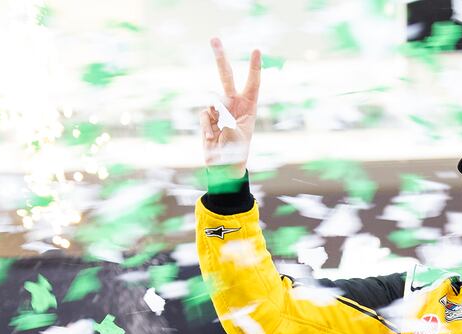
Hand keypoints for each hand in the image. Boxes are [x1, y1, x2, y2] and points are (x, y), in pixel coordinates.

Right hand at [202, 38, 260, 179]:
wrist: (223, 168)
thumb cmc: (236, 152)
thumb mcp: (235, 136)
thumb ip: (226, 118)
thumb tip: (215, 106)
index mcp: (249, 108)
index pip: (253, 84)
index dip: (254, 67)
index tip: (256, 50)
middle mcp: (234, 105)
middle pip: (226, 78)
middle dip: (220, 58)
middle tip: (214, 39)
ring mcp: (219, 110)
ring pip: (213, 102)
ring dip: (216, 118)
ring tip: (221, 134)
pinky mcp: (207, 117)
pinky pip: (204, 115)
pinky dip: (206, 126)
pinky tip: (211, 137)